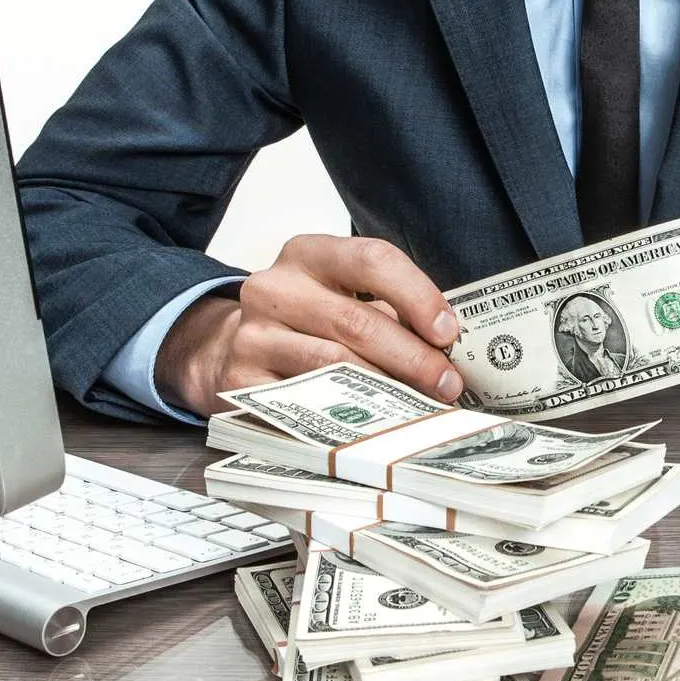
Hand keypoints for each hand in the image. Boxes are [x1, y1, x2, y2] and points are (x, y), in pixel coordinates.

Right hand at [153, 234, 464, 416]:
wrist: (229, 349)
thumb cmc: (306, 323)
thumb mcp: (340, 297)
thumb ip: (387, 311)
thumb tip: (448, 348)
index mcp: (307, 254)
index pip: (371, 259)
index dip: (417, 295)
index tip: (449, 332)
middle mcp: (274, 288)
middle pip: (356, 320)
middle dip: (413, 356)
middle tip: (447, 384)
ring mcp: (251, 336)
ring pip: (332, 365)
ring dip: (387, 390)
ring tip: (423, 407)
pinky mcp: (240, 382)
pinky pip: (303, 404)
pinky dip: (346, 417)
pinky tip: (376, 426)